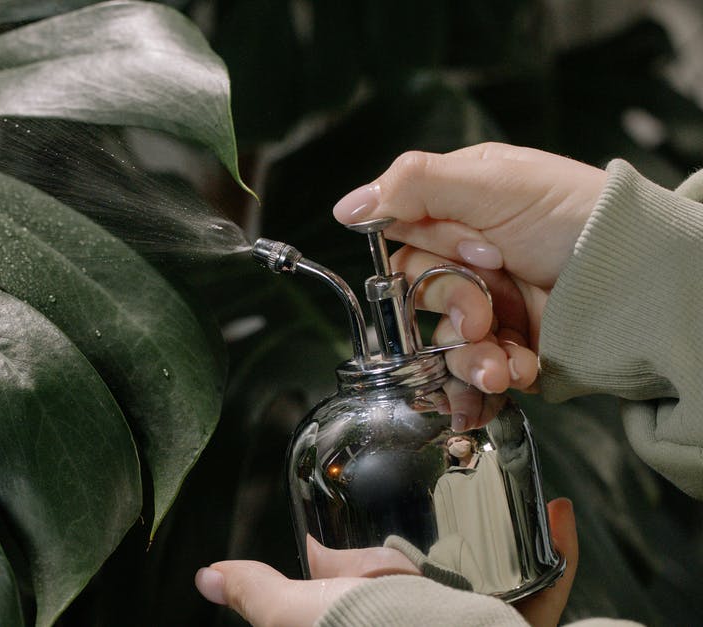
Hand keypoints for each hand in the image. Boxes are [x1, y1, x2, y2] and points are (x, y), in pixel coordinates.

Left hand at [195, 498, 577, 626]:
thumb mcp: (306, 611)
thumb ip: (262, 594)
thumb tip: (207, 577)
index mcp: (372, 619)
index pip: (367, 585)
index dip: (371, 551)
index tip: (386, 495)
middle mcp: (424, 626)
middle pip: (439, 581)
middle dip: (450, 532)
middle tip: (452, 477)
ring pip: (497, 581)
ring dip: (506, 534)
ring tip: (501, 485)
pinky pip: (544, 594)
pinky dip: (555, 556)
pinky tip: (555, 512)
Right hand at [331, 143, 605, 403]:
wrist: (641, 279)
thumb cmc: (577, 216)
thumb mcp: (493, 182)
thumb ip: (412, 186)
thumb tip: (345, 208)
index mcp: (460, 210)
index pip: (401, 238)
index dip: (426, 252)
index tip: (470, 252)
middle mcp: (470, 260)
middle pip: (417, 297)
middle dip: (450, 310)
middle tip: (484, 310)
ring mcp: (490, 307)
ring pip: (440, 343)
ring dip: (466, 356)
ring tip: (499, 360)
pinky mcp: (509, 350)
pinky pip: (473, 374)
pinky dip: (490, 378)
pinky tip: (515, 371)